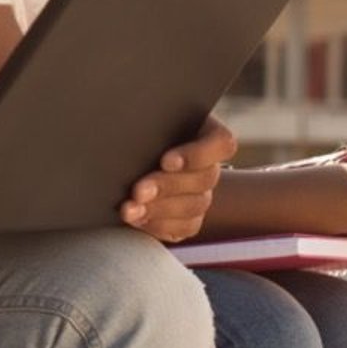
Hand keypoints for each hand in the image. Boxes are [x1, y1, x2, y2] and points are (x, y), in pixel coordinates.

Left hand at [120, 114, 237, 242]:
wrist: (125, 156)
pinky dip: (158, 225)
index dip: (198, 154)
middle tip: (138, 190)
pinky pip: (184, 227)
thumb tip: (125, 126)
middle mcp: (208, 166)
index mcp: (205, 133)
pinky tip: (136, 220)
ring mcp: (202, 195)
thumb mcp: (143, 120)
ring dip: (158, 209)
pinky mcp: (189, 219)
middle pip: (204, 178)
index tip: (166, 161)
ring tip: (129, 209)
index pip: (221, 143)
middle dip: (167, 186)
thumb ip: (146, 121)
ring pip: (193, 206)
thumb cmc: (135, 128)